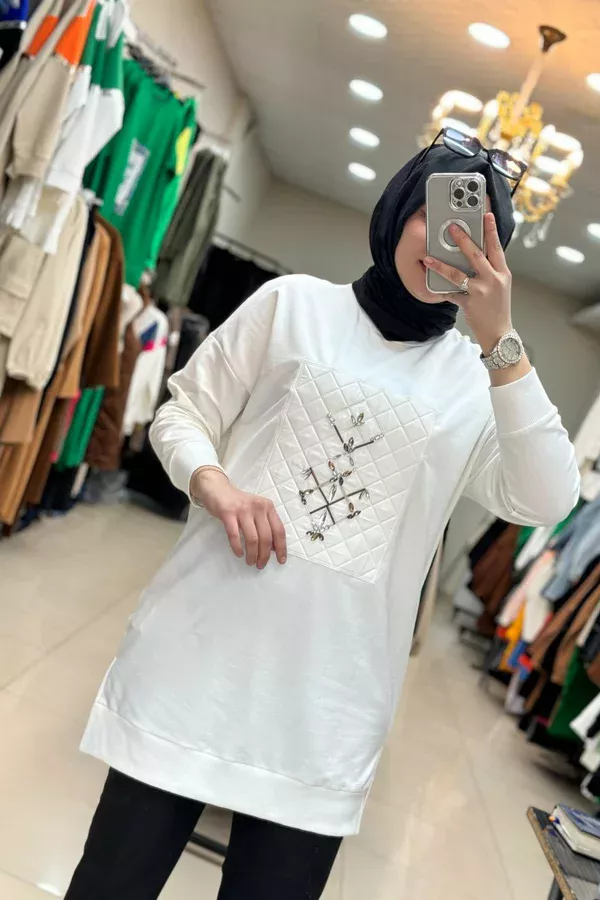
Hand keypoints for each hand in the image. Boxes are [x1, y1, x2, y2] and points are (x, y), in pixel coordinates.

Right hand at [191, 468, 286, 568]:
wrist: (217, 488)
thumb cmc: (239, 503)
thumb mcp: (256, 510)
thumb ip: (266, 526)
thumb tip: (274, 548)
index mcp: (268, 507)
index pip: (279, 530)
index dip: (281, 547)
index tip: (281, 561)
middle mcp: (258, 507)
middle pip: (266, 537)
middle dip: (264, 555)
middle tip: (260, 565)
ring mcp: (243, 510)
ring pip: (252, 538)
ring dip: (252, 554)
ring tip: (250, 562)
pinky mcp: (228, 513)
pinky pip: (234, 535)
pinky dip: (237, 547)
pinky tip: (239, 554)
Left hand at [424, 212, 512, 354]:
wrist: (499, 332)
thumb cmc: (498, 307)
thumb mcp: (500, 285)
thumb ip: (491, 270)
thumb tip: (476, 255)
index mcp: (502, 273)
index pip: (496, 247)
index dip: (491, 230)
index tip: (487, 215)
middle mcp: (493, 279)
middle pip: (476, 255)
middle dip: (462, 239)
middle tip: (451, 227)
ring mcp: (480, 291)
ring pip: (457, 274)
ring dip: (441, 265)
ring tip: (429, 258)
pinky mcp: (469, 303)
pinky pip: (451, 293)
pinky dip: (442, 290)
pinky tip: (433, 286)